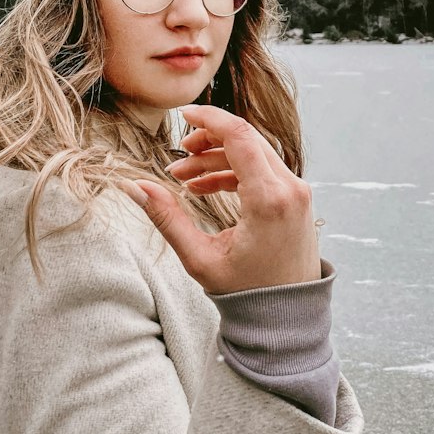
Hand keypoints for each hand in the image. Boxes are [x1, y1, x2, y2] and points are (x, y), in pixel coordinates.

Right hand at [130, 105, 320, 295]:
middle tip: (178, 155)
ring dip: (217, 158)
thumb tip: (135, 187)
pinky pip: (263, 170)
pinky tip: (203, 187)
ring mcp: (298, 193)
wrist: (287, 318)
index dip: (209, 119)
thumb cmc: (246, 294)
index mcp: (269, 199)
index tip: (182, 114)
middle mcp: (290, 189)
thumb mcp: (200, 258)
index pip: (239, 136)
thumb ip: (168, 219)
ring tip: (183, 177)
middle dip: (208, 141)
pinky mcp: (297, 199)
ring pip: (254, 154)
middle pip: (246, 140)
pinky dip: (234, 171)